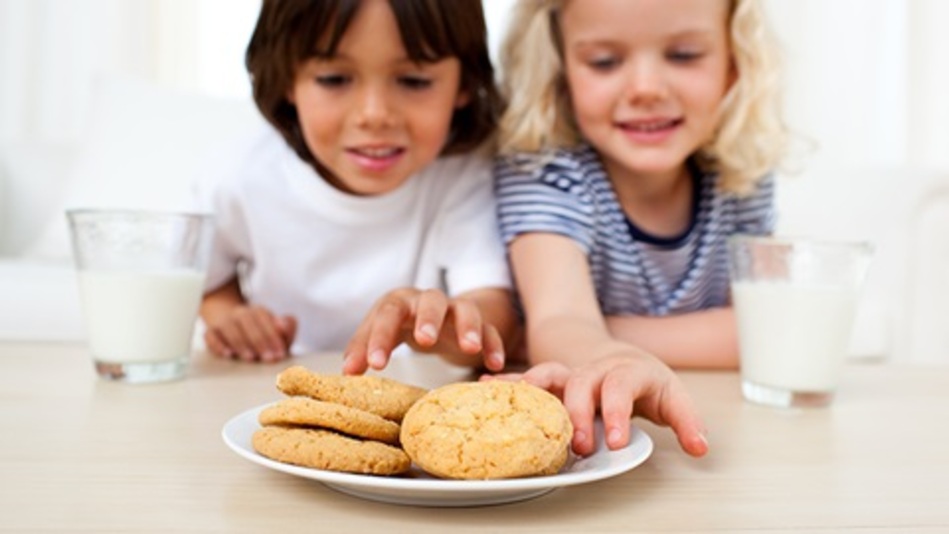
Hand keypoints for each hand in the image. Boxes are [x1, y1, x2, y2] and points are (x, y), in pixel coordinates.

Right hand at [203, 304, 295, 362]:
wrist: (231, 324)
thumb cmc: (261, 333)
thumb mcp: (276, 330)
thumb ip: (287, 327)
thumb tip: (286, 325)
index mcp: (258, 311)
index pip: (265, 319)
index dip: (273, 336)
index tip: (280, 353)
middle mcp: (240, 313)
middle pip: (248, 322)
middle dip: (260, 341)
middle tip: (268, 358)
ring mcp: (224, 321)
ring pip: (230, 328)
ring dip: (241, 343)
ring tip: (250, 358)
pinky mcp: (211, 332)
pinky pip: (211, 335)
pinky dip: (218, 344)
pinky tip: (228, 354)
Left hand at [342, 288, 504, 373]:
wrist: (437, 314)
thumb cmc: (403, 324)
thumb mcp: (382, 333)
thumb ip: (363, 349)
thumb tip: (347, 373)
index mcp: (401, 302)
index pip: (388, 313)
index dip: (380, 338)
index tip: (375, 366)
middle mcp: (429, 301)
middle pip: (431, 301)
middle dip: (429, 319)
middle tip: (425, 340)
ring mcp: (457, 310)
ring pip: (466, 310)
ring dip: (468, 327)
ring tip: (470, 348)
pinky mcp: (480, 323)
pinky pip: (490, 330)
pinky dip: (493, 345)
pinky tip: (494, 365)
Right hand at [483, 357, 707, 457]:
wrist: (621, 355)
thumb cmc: (647, 382)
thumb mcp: (672, 398)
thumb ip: (686, 422)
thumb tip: (700, 447)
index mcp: (629, 370)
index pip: (622, 386)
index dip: (617, 412)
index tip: (615, 442)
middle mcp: (597, 368)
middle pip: (583, 382)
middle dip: (578, 414)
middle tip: (579, 446)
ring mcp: (572, 372)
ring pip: (550, 373)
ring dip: (533, 388)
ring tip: (513, 400)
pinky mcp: (552, 381)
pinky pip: (526, 378)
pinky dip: (506, 382)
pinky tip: (485, 386)